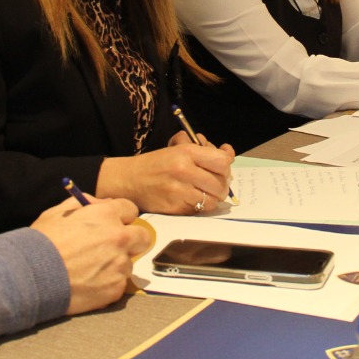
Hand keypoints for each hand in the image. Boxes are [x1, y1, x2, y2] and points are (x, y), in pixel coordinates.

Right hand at [31, 196, 146, 314]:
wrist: (31, 276)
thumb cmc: (42, 243)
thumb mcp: (57, 213)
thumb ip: (82, 203)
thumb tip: (100, 203)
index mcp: (106, 215)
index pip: (130, 209)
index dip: (121, 217)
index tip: (114, 224)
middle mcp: (119, 238)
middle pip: (142, 237)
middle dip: (131, 240)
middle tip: (112, 248)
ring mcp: (119, 265)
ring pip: (129, 263)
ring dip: (116, 265)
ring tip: (91, 270)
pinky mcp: (116, 288)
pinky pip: (119, 284)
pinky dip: (108, 284)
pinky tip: (89, 283)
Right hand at [97, 142, 233, 215]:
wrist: (129, 180)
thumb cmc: (156, 164)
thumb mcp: (178, 149)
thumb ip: (205, 150)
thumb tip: (229, 152)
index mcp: (186, 152)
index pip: (223, 161)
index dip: (226, 167)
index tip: (221, 170)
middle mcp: (184, 169)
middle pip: (220, 183)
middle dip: (221, 186)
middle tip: (213, 185)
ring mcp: (179, 190)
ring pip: (213, 199)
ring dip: (211, 198)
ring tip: (202, 193)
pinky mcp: (175, 207)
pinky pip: (199, 210)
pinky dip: (199, 207)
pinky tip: (191, 200)